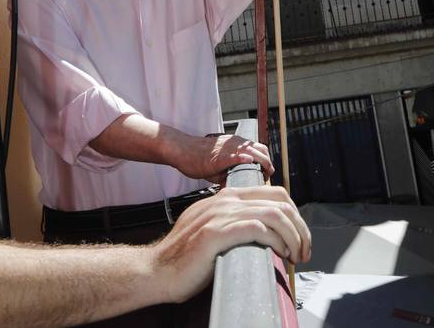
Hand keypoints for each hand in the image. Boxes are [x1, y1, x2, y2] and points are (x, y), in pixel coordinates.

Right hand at [151, 185, 311, 302]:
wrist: (158, 270)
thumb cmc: (187, 257)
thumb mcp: (213, 228)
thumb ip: (235, 222)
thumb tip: (265, 232)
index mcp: (226, 197)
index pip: (274, 193)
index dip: (294, 215)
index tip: (300, 238)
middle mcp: (225, 200)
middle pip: (279, 201)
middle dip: (300, 226)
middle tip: (304, 251)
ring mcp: (220, 215)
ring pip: (273, 214)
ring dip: (293, 236)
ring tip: (296, 256)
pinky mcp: (216, 234)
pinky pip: (257, 229)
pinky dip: (276, 241)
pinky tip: (279, 253)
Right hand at [175, 133, 274, 182]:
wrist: (182, 150)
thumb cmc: (197, 156)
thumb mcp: (218, 163)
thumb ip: (230, 171)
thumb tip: (238, 186)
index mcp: (235, 144)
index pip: (258, 148)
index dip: (266, 159)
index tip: (267, 171)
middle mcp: (234, 144)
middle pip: (260, 149)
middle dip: (267, 163)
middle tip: (268, 175)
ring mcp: (227, 149)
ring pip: (251, 152)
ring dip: (261, 163)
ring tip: (264, 174)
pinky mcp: (219, 157)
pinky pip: (234, 156)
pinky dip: (243, 159)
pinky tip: (249, 163)